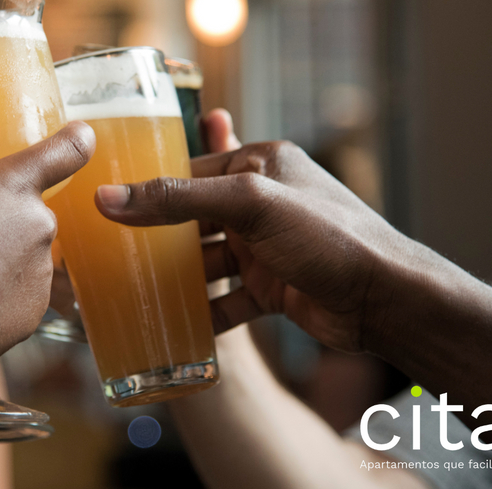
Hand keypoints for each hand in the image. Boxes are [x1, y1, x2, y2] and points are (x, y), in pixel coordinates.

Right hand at [95, 128, 411, 352]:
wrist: (386, 300)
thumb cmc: (328, 237)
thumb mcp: (249, 205)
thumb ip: (178, 200)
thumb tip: (109, 198)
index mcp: (260, 164)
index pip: (191, 170)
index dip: (149, 187)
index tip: (105, 206)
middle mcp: (263, 202)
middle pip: (194, 218)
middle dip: (157, 238)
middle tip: (110, 253)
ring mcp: (268, 248)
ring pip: (207, 261)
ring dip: (177, 279)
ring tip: (132, 292)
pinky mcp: (274, 288)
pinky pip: (227, 299)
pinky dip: (203, 313)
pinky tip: (174, 327)